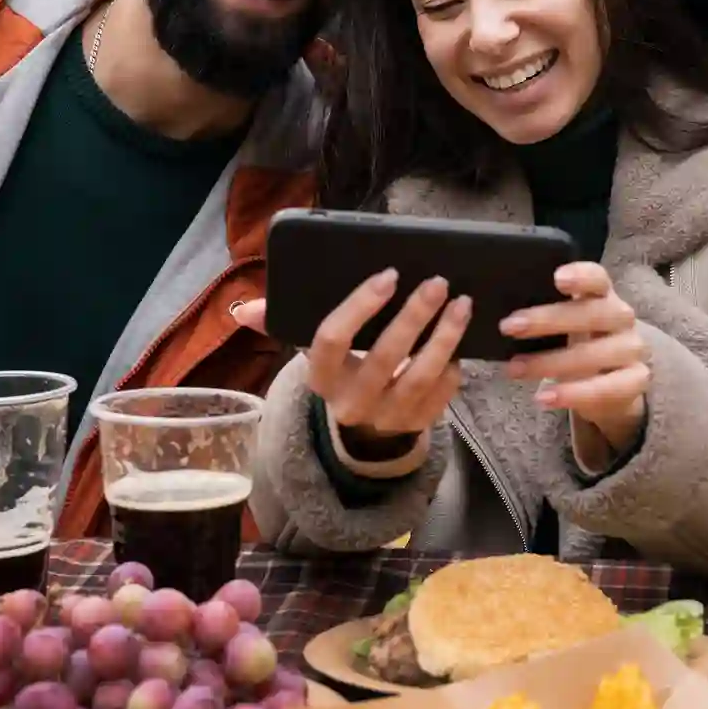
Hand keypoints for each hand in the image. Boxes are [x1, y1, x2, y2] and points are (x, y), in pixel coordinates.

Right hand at [247, 270, 471, 439]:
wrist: (364, 433)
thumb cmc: (342, 371)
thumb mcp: (316, 352)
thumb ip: (281, 324)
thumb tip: (243, 310)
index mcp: (321, 377)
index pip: (331, 339)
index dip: (360, 306)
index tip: (389, 275)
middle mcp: (350, 402)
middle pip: (383, 357)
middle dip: (413, 316)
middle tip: (438, 282)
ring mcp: (386, 418)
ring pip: (418, 377)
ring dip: (444, 338)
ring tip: (461, 304)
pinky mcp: (417, 425)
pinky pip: (441, 396)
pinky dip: (454, 367)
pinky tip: (464, 340)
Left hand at [501, 263, 648, 452]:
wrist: (612, 382)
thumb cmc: (578, 342)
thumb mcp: (562, 323)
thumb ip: (539, 311)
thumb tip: (483, 305)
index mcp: (603, 295)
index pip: (598, 278)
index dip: (580, 276)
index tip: (556, 278)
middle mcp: (622, 317)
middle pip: (592, 313)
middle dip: (548, 320)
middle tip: (509, 327)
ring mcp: (632, 349)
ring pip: (596, 354)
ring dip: (551, 362)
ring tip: (515, 369)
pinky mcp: (636, 380)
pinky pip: (606, 388)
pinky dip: (573, 394)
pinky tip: (545, 398)